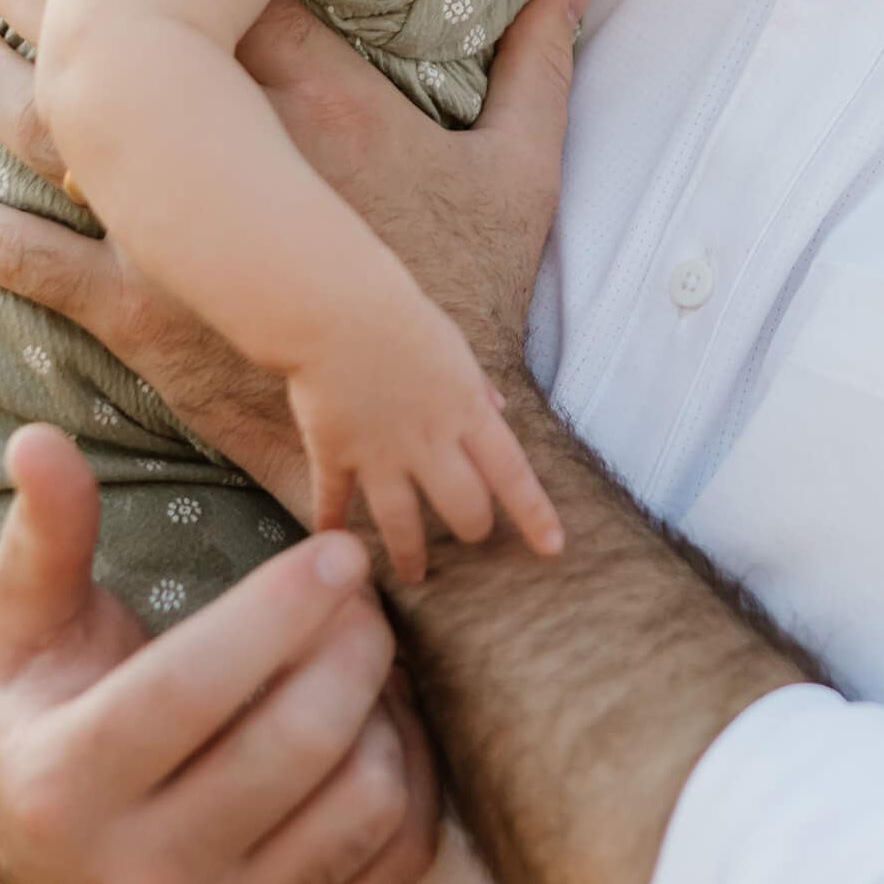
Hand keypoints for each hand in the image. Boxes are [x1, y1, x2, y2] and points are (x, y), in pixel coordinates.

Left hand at [0, 0, 585, 484]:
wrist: (426, 430)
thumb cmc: (475, 296)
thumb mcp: (520, 172)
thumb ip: (538, 64)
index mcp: (320, 106)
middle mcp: (234, 158)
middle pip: (115, 47)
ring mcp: (176, 236)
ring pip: (58, 135)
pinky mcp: (139, 309)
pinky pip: (28, 257)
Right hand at [0, 422, 436, 883]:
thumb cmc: (64, 718)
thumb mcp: (32, 636)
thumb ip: (45, 539)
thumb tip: (38, 438)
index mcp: (59, 791)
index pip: (193, 688)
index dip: (281, 609)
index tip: (339, 553)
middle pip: (296, 744)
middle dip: (354, 646)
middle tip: (362, 597)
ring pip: (363, 800)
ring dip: (385, 712)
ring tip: (358, 664)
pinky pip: (400, 859)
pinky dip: (413, 782)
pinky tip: (378, 733)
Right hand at [290, 282, 563, 582]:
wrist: (335, 308)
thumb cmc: (398, 317)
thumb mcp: (453, 347)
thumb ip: (476, 386)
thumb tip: (498, 409)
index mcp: (466, 412)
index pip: (513, 474)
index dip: (535, 515)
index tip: (552, 548)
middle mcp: (429, 442)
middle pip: (464, 510)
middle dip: (472, 528)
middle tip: (469, 533)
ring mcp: (380, 453)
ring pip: (402, 523)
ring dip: (409, 555)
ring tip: (413, 575)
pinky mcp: (335, 451)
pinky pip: (334, 499)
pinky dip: (331, 524)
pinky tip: (331, 542)